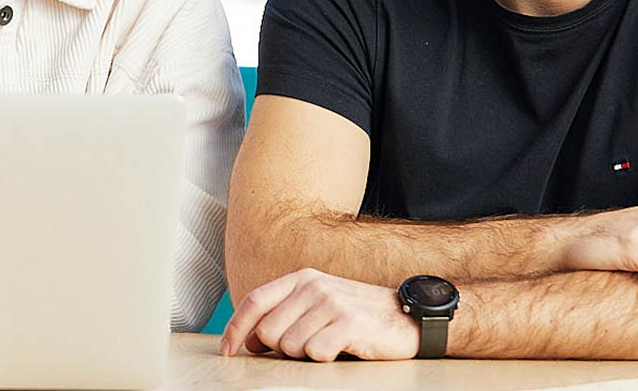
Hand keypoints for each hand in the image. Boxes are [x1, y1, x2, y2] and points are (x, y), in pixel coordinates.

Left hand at [220, 268, 418, 361]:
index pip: (254, 301)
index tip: (229, 350)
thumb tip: (250, 340)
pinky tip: (342, 348)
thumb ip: (285, 315)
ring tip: (329, 344)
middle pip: (268, 331)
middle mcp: (313, 286)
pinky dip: (325, 358)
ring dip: (306, 354)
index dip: (235, 328)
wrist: (408, 316)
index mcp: (301, 279)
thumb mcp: (319, 304)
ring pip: (290, 346)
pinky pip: (316, 353)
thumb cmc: (359, 315)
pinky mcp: (349, 323)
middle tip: (309, 344)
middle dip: (281, 348)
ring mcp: (331, 303)